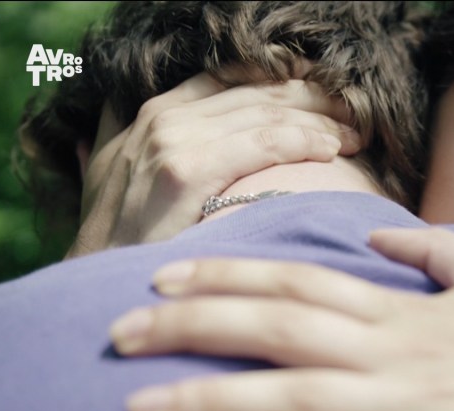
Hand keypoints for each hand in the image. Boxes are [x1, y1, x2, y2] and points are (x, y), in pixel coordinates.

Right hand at [70, 73, 361, 257]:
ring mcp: (170, 141)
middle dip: (313, 99)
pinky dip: (302, 140)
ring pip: (267, 114)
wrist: (98, 287)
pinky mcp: (184, 171)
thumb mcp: (114, 177)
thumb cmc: (122, 242)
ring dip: (319, 119)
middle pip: (258, 92)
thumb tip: (112, 119)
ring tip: (355, 135)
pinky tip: (331, 149)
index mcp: (156, 112)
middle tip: (354, 114)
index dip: (286, 82)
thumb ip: (123, 140)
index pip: (235, 79)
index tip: (327, 96)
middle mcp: (162, 117)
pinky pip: (262, 143)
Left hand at [110, 228, 453, 410]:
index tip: (162, 281)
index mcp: (411, 310)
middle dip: (189, 328)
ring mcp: (419, 408)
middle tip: (115, 336)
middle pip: (276, 330)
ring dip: (210, 403)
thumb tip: (380, 237)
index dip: (225, 278)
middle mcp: (401, 351)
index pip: (298, 283)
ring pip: (295, 400)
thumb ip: (436, 253)